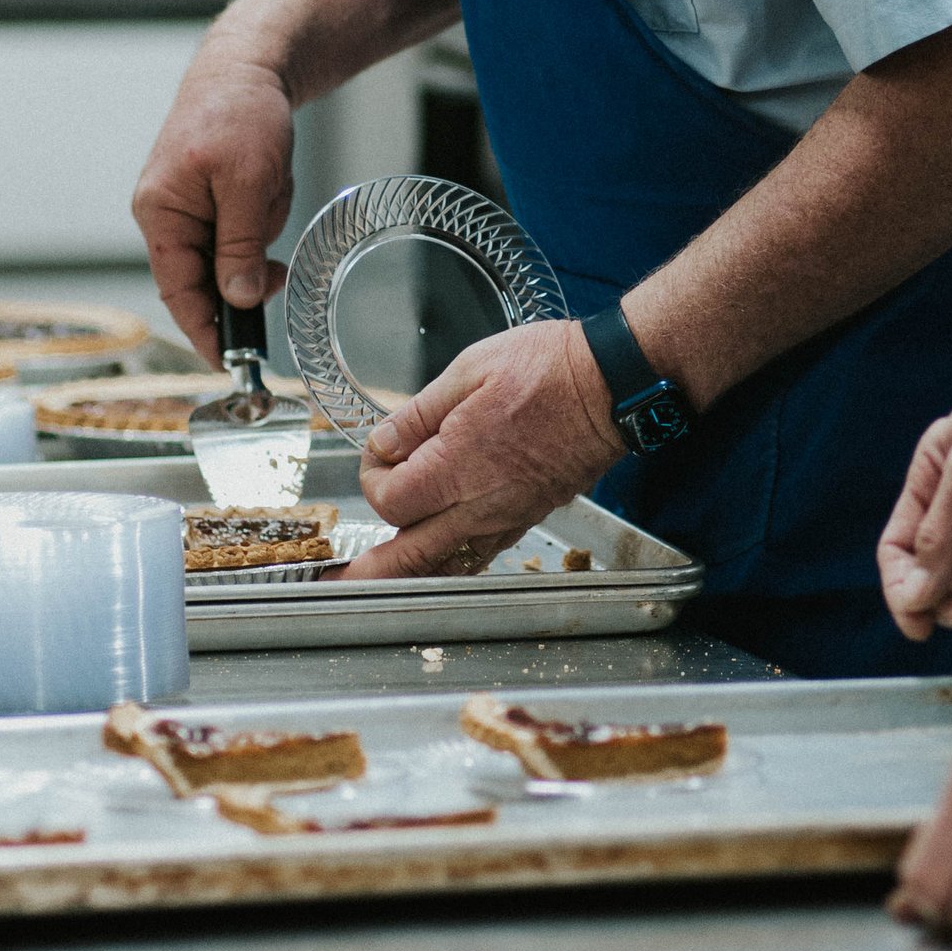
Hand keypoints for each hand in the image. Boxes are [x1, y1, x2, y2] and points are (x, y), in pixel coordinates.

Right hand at [130, 52, 294, 364]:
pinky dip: (263, 211)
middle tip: (273, 251)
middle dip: (248, 261)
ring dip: (262, 225)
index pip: (178, 291)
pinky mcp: (210, 198)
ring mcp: (187, 207)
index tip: (230, 362)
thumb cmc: (240, 112)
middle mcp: (165, 215)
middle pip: (208, 275)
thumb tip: (236, 299)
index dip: (205, 330)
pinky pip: (242, 229)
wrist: (249, 66)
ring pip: (234, 252)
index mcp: (160, 213)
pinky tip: (268, 179)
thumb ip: (238, 246)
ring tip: (267, 181)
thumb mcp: (246, 183)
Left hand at [349, 320, 621, 577]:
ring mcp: (507, 517)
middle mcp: (480, 504)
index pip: (390, 501)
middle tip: (340, 581)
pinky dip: (453, 557)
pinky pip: (481, 553)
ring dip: (410, 570)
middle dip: (370, 570)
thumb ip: (419, 414)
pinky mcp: (527, 516)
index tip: (379, 452)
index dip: (372, 478)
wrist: (610, 386)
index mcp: (458, 466)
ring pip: (447, 562)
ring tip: (382, 575)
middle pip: (410, 556)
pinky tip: (442, 546)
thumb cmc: (549, 369)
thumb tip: (384, 442)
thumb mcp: (469, 370)